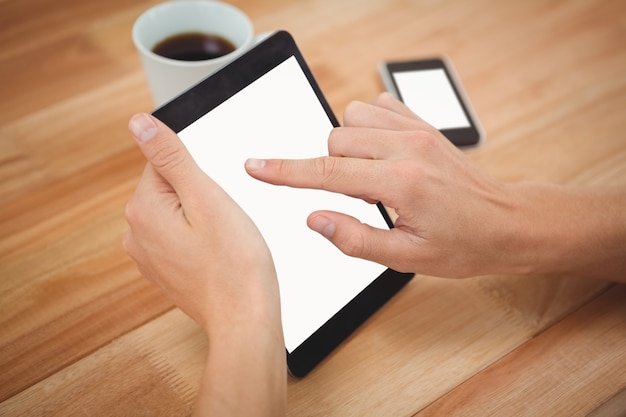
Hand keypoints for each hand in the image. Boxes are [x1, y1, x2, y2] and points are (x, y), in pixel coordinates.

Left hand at [123, 113, 279, 332]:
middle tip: (222, 223)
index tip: (215, 201)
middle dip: (200, 197)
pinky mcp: (164, 269)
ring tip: (221, 241)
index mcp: (143, 210)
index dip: (199, 176)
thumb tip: (139, 124)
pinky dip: (200, 239)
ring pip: (178, 212)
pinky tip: (217, 255)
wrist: (244, 318)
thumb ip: (170, 157)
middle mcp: (136, 233)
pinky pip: (181, 237)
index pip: (165, 163)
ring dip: (202, 218)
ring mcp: (149, 255)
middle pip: (171, 188)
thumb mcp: (206, 197)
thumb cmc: (235, 263)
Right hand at [246, 93, 517, 277]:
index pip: (326, 173)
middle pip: (335, 140)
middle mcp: (407, 147)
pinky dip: (368, 126)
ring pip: (352, 118)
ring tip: (372, 177)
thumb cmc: (464, 245)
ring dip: (349, 147)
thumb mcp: (407, 257)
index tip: (255, 167)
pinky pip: (378, 106)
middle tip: (361, 198)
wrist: (509, 222)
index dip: (284, 171)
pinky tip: (383, 153)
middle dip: (332, 169)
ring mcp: (418, 130)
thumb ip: (354, 238)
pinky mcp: (424, 124)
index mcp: (401, 183)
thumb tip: (313, 218)